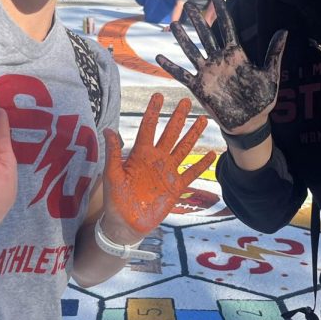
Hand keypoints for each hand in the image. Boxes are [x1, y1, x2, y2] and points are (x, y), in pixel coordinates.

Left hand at [101, 94, 215, 241]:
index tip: (158, 95)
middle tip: (186, 101)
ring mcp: (167, 172)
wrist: (126, 224)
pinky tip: (211, 154)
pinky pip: (191, 173)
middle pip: (169, 133)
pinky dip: (201, 164)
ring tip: (202, 120)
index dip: (153, 112)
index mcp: (139, 154)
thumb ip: (113, 153)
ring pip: (183, 148)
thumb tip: (108, 130)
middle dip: (178, 118)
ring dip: (193, 134)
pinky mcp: (175, 187)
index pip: (148, 128)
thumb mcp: (112, 175)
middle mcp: (155, 159)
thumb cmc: (115, 200)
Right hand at [155, 0, 286, 132]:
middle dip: (198, 20)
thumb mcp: (271, 74)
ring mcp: (208, 73)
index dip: (222, 13)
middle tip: (189, 4)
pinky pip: (182, 75)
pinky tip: (159, 57)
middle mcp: (219, 60)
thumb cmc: (262, 99)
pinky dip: (171, 67)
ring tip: (174, 24)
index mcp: (236, 55)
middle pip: (206, 35)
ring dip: (183, 39)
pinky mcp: (199, 87)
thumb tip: (284, 30)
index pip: (227, 28)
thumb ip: (274, 53)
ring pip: (192, 51)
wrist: (250, 122)